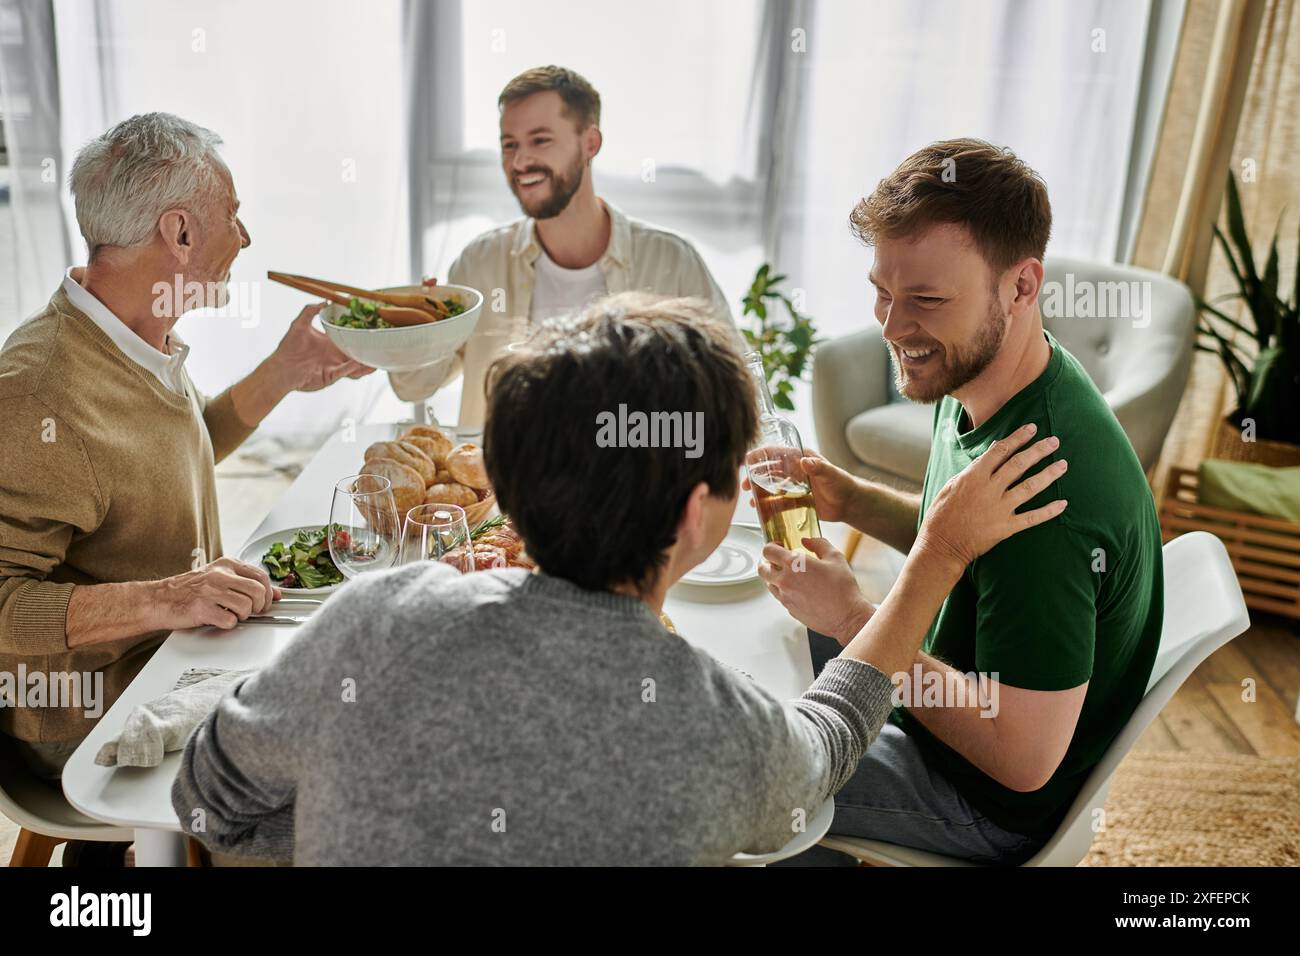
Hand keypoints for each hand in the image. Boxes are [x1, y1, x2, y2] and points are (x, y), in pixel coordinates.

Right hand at [147, 557, 281, 630]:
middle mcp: (220, 575)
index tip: (269, 601)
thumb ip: (245, 582)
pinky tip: (219, 619)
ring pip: (247, 606)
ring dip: (243, 616)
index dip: (269, 592)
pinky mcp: (203, 608)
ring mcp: (211, 591)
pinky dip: (228, 624)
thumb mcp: (218, 578)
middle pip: (258, 591)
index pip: (261, 576)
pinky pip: (230, 620)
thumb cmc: (187, 590)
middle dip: (260, 606)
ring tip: (231, 614)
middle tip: (252, 612)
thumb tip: (275, 592)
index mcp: (226, 564)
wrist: (158, 600)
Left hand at [268, 303, 374, 392]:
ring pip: (355, 366)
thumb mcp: (299, 324)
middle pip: (356, 353)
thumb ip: (310, 310)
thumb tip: (324, 301)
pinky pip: (345, 372)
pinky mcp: (331, 376)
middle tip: (380, 346)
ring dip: (365, 363)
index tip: (369, 328)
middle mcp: (334, 355)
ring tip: (376, 360)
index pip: (349, 338)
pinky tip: (361, 363)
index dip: (359, 335)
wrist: (281, 367)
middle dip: (368, 351)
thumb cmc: (288, 347)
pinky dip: (353, 368)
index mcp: (330, 343)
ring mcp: (334, 366)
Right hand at [741, 448, 857, 523]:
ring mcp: (795, 485)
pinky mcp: (796, 500)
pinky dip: (769, 505)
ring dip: (760, 492)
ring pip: (772, 486)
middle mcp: (795, 470)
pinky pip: (779, 502)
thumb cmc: (843, 483)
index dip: (761, 455)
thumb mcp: (831, 473)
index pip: (777, 453)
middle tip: (745, 484)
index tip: (748, 460)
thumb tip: (806, 461)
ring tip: (751, 500)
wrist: (850, 503)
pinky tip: (761, 510)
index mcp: (801, 459)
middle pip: (769, 470)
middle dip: (755, 476)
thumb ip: (819, 467)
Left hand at [757, 537, 874, 644]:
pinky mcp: (789, 609)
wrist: (847, 616)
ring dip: (774, 577)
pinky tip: (798, 589)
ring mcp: (785, 597)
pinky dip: (784, 590)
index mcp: (794, 564)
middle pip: (762, 568)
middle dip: (767, 562)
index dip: (771, 546)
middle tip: (777, 560)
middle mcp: (785, 581)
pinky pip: (780, 597)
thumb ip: (819, 544)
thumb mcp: (835, 557)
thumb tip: (807, 540)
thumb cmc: (843, 588)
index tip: (779, 546)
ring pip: (769, 584)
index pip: (768, 551)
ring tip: (789, 575)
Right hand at [916, 423, 1067, 570]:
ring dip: (1048, 474)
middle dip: (1038, 450)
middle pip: (1019, 464)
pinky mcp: (1005, 528)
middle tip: (1054, 441)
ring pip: (1030, 487)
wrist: (941, 545)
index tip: (1031, 428)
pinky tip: (1063, 503)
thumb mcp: (951, 485)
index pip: (1000, 451)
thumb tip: (989, 454)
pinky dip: (1049, 511)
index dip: (1017, 438)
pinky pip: (1032, 518)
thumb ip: (972, 470)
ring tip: (1063, 464)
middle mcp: (989, 490)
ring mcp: (999, 509)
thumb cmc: (942, 514)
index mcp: (973, 477)